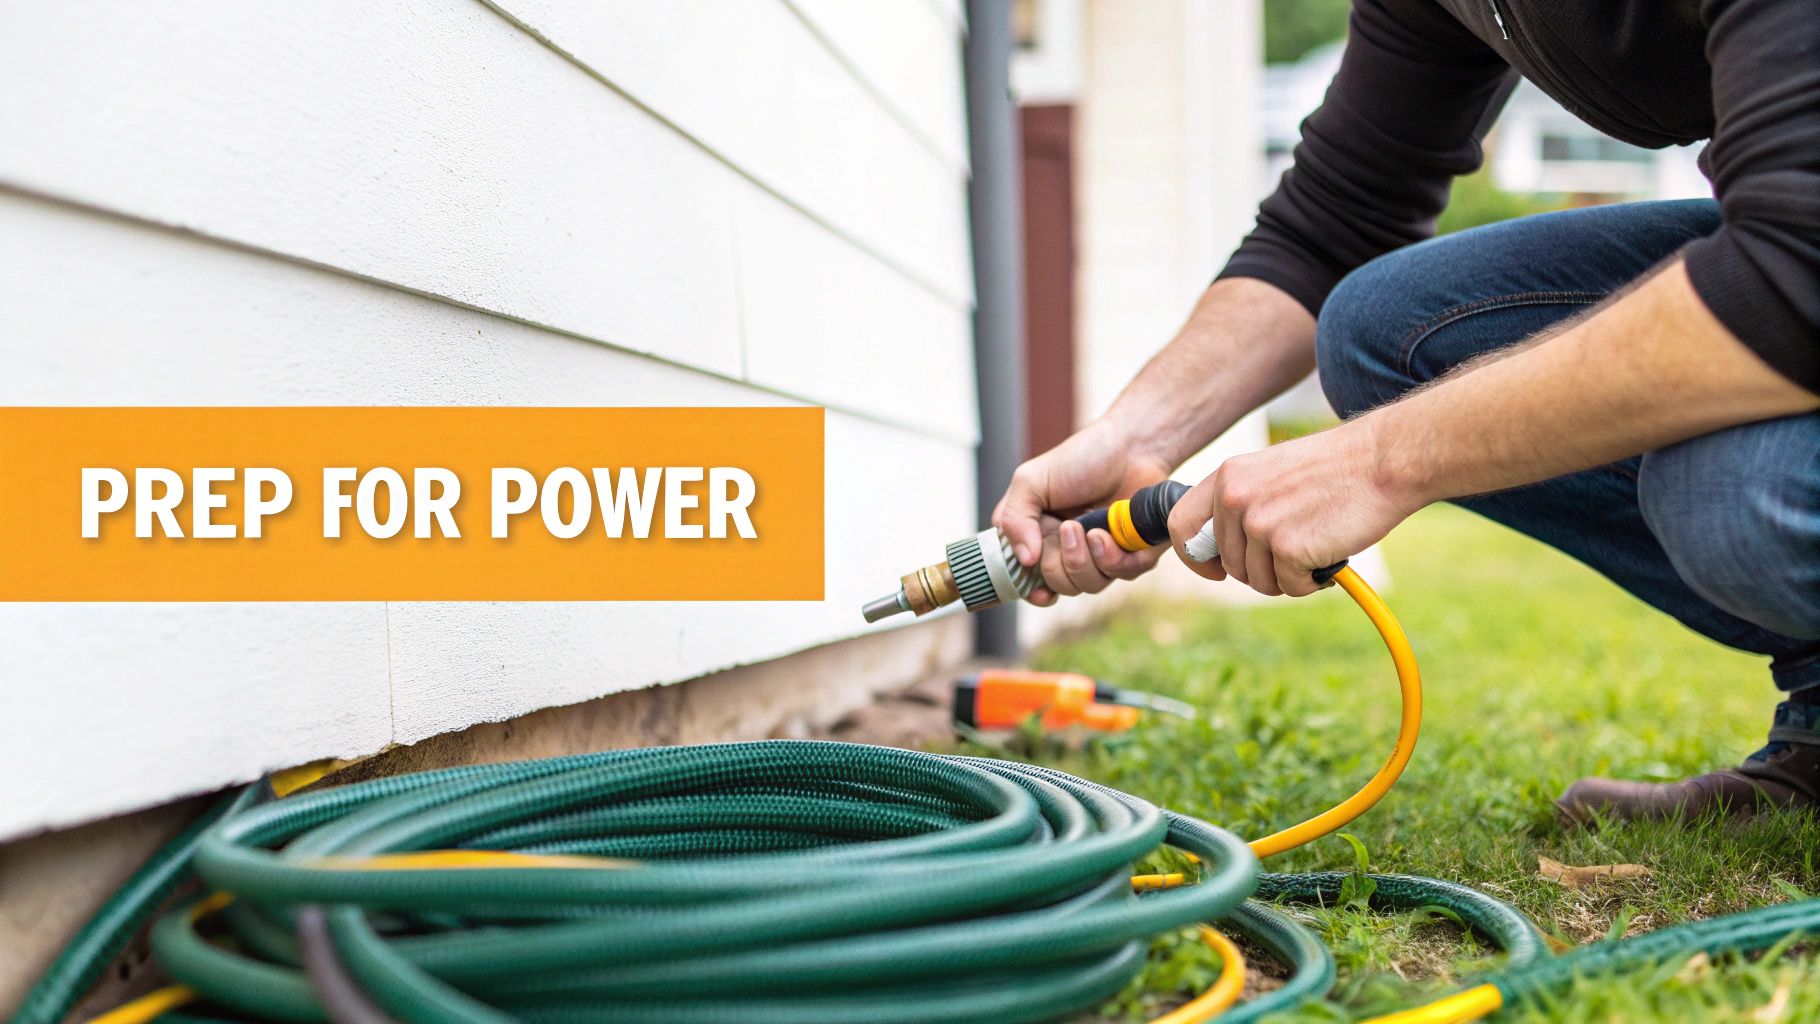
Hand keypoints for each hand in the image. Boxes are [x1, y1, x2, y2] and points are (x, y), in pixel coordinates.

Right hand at [992, 422, 1173, 604]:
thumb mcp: (1031, 481)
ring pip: (1091, 585)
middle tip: (1068, 527)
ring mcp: (1103, 555)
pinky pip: (1125, 574)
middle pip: (1060, 586)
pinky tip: (1111, 533)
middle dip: (1061, 564)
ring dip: (1087, 560)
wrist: (1131, 445)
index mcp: (1040, 537)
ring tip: (1092, 529)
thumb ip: (1013, 519)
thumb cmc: (1080, 459)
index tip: (1038, 589)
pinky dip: (1116, 558)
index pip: (1030, 581)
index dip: (1032, 590)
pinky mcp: (1133, 553)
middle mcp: (1070, 551)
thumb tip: (1023, 560)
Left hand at [1166, 415, 1424, 596]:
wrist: (1384, 460)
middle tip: (1298, 550)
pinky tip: (1330, 551)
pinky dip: (1312, 581)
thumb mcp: (1272, 473)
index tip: (1214, 570)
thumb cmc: (1336, 470)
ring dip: (1289, 576)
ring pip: (1258, 581)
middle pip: (1230, 565)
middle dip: (1262, 569)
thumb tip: (1221, 552)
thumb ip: (1241, 503)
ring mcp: (1259, 524)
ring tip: (1317, 545)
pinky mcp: (1287, 548)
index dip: (1194, 557)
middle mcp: (1235, 499)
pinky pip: (1290, 587)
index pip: (1181, 527)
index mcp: (1227, 477)